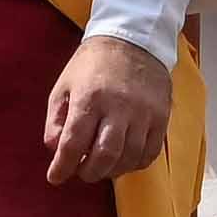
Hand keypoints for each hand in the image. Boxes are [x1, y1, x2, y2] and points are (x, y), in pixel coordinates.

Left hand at [40, 33, 174, 186]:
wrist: (133, 39)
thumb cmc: (93, 64)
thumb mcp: (64, 85)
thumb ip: (55, 120)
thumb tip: (55, 150)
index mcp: (89, 97)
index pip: (73, 143)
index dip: (62, 167)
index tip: (55, 177)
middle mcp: (118, 106)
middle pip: (104, 156)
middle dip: (89, 173)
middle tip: (81, 171)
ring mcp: (143, 113)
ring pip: (129, 158)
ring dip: (111, 171)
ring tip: (101, 166)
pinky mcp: (161, 116)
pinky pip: (150, 153)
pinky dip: (134, 164)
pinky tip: (123, 159)